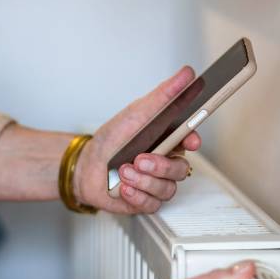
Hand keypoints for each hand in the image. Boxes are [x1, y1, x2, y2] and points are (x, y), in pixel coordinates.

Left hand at [76, 67, 201, 213]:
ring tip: (123, 171)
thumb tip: (186, 74)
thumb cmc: (112, 139)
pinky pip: (152, 204)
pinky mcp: (145, 201)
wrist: (85, 165)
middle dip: (160, 166)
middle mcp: (165, 163)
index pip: (191, 141)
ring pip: (167, 189)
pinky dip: (136, 195)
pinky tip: (124, 187)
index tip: (190, 140)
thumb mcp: (136, 112)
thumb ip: (163, 95)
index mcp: (167, 140)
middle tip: (140, 159)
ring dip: (143, 180)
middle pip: (181, 169)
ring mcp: (156, 183)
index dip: (194, 141)